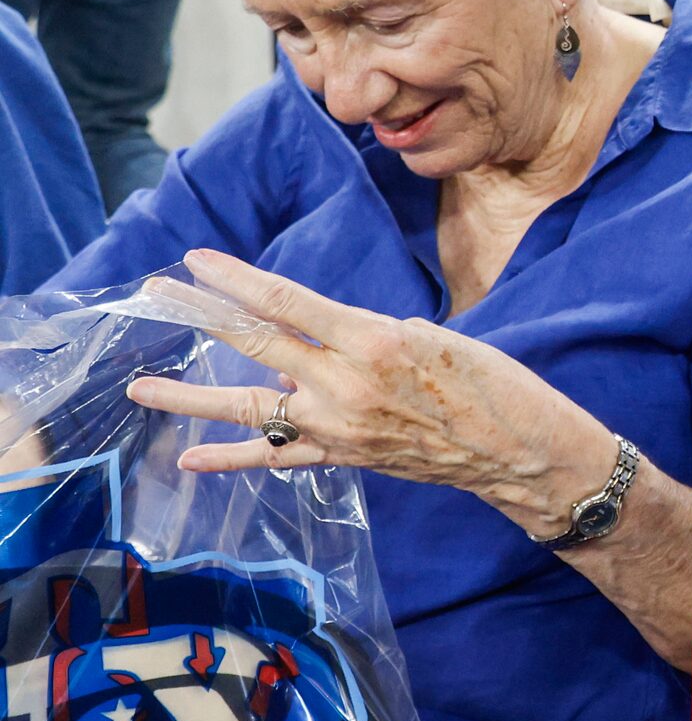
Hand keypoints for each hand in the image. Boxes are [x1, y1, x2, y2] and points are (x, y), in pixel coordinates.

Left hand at [124, 251, 615, 537]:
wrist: (520, 452)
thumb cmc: (491, 383)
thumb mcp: (433, 337)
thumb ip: (363, 338)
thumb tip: (312, 350)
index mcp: (374, 340)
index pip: (287, 302)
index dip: (238, 279)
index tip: (196, 261)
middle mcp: (347, 384)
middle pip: (257, 344)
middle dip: (203, 315)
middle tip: (157, 293)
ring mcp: (341, 426)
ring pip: (251, 408)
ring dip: (191, 399)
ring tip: (141, 389)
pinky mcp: (345, 456)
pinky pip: (278, 457)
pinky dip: (232, 458)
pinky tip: (190, 459)